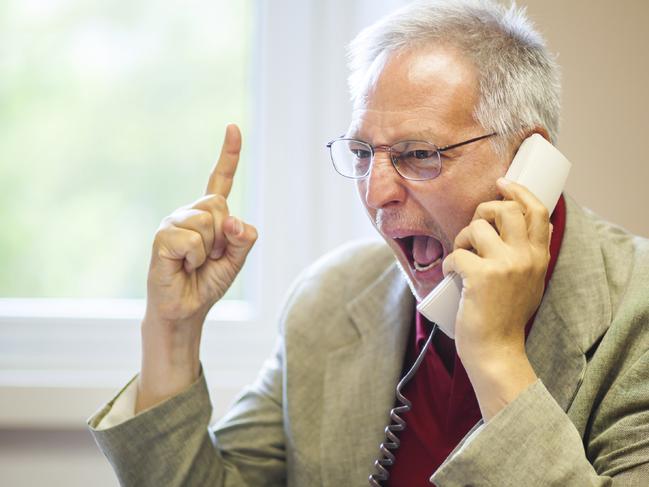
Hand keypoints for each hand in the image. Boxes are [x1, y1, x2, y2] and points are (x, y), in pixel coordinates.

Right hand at [136, 124, 256, 411]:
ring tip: (195, 264)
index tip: (233, 127)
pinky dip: (195, 258)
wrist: (185, 310)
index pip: (220, 180)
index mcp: (208, 215)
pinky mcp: (162, 237)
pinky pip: (193, 239)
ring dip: (209, 250)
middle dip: (224, 236)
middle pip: (220, 204)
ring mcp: (172, 223)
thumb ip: (243, 238)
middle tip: (209, 257)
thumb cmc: (207, 283)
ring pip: (209, 221)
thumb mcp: (236, 260)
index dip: (229, 155)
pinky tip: (182, 267)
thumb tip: (233, 220)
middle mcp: (188, 213)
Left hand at [442, 178, 550, 418]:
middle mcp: (527, 258)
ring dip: (462, 240)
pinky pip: (456, 253)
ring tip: (462, 258)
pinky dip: (449, 263)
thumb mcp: (529, 282)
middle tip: (473, 228)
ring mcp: (505, 266)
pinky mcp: (482, 276)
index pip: (538, 211)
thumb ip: (525, 254)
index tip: (502, 183)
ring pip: (477, 227)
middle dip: (483, 210)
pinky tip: (453, 277)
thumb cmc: (505, 316)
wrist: (497, 350)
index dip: (519, 191)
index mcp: (540, 257)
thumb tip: (508, 223)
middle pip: (506, 209)